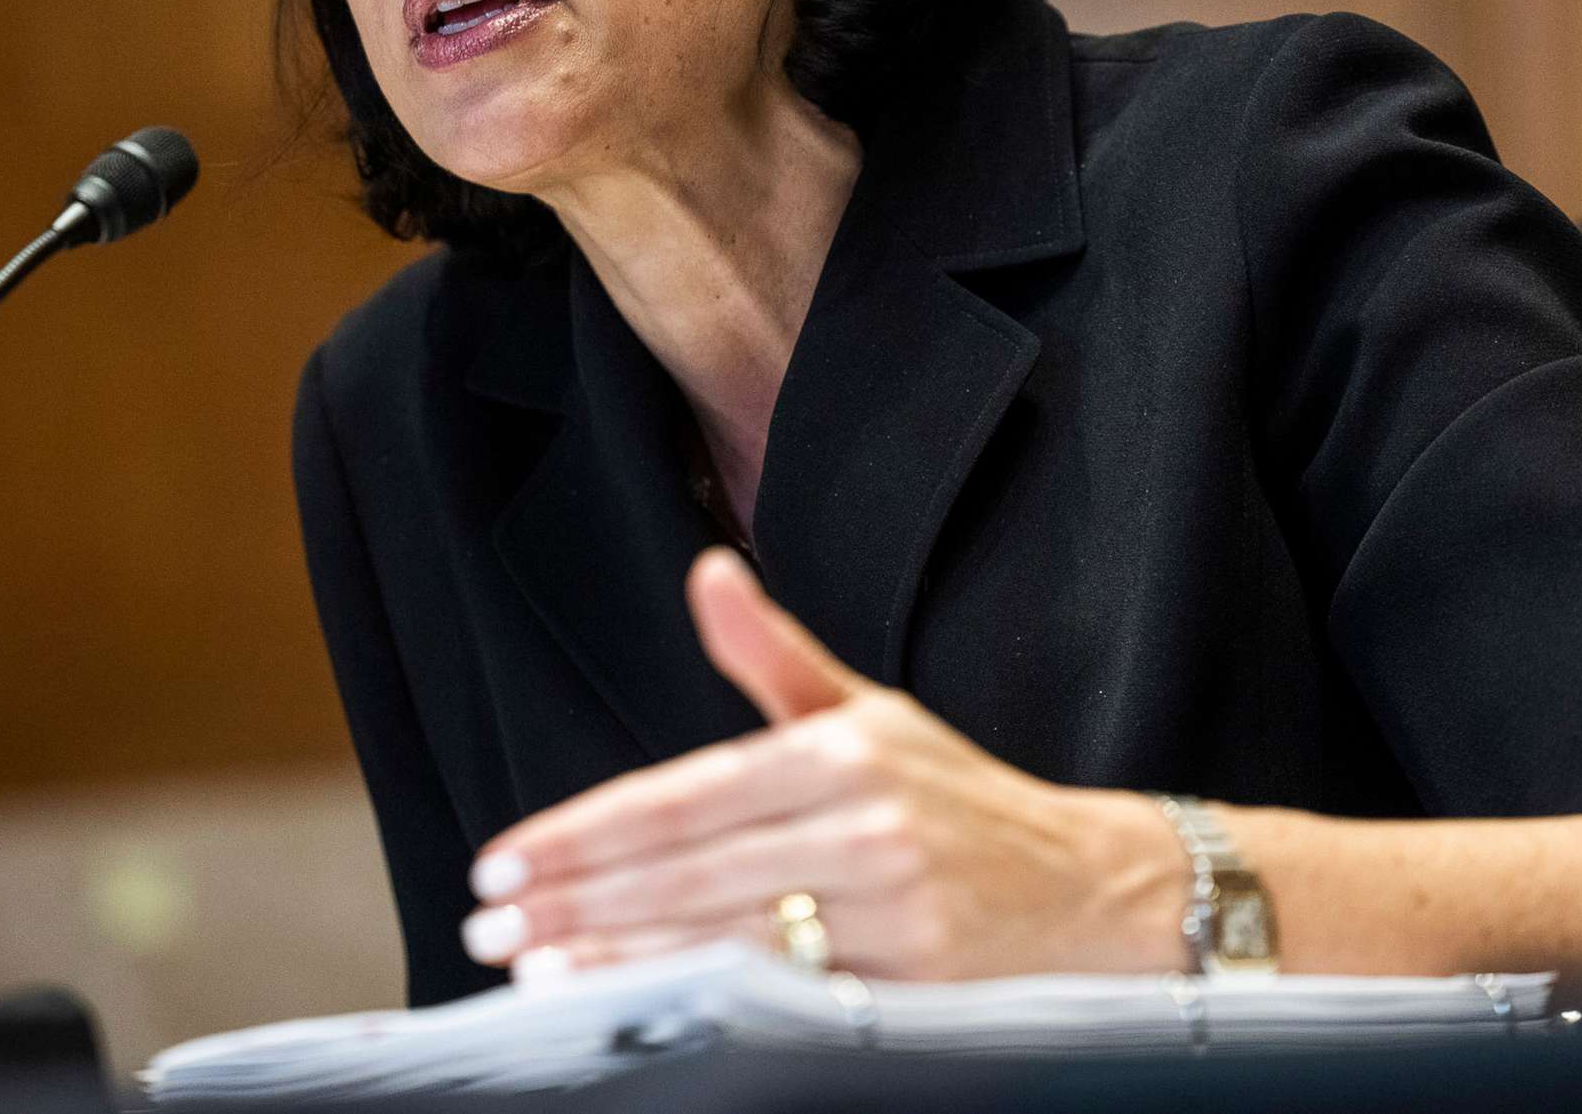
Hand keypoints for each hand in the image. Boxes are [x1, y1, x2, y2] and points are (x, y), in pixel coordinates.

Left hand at [456, 547, 1186, 982]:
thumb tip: (707, 571)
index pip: (682, 795)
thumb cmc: (957, 800)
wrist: (1091, 887)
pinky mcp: (918, 986)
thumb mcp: (871, 714)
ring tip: (534, 967)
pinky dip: (705, 1003)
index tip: (504, 858)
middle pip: (690, 870)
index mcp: (845, 749)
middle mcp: (869, 823)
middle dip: (577, 900)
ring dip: (620, 958)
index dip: (583, 831)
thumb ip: (774, 654)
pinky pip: (789, 998)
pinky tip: (639, 1009)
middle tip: (490, 920)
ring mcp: (896, 909)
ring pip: (728, 938)